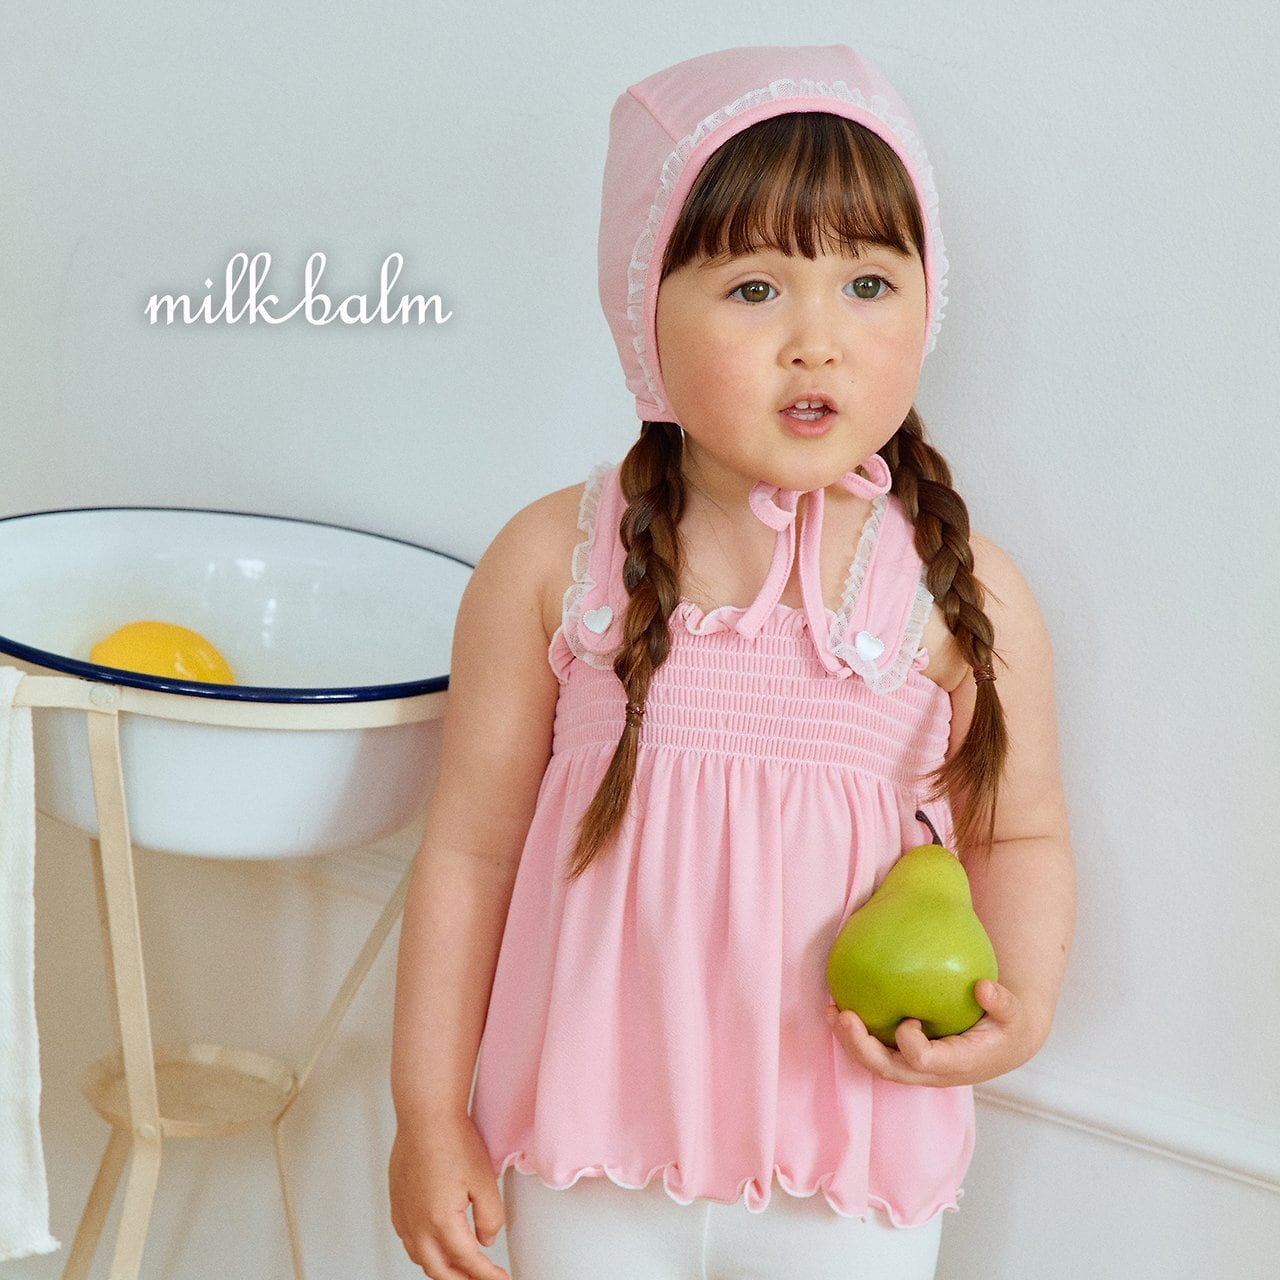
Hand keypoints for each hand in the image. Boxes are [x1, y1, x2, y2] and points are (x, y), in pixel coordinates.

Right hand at [389, 1113, 508, 1279]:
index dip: (486, 1275)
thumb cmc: (453, 1140)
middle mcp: (416, 1225)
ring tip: (461, 1267)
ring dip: (442, 1267)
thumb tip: (485, 1241)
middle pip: (439, 1270)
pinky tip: (435, 1243)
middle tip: (481, 1278)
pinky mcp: (397, 1203)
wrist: (426, 1116)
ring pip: (420, 1257)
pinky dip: (424, 1250)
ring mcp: (403, 1215)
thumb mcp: (485, 1182)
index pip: (467, 1262)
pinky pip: (408, 1239)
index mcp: (440, 1222)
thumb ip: (490, 1218)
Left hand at [825, 980, 1043, 1087]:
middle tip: (842, 1016)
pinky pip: (875, 1050)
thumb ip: (1002, 1003)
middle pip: (888, 1069)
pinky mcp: (905, 1057)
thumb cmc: (1006, 1026)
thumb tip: (984, 987)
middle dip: (862, 1046)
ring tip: (830, 1010)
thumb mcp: (1014, 1015)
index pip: (924, 1061)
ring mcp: (915, 1068)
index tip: (909, 1018)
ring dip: (850, 1041)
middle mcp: (930, 1072)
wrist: (1002, 1044)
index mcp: (956, 1064)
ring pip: (875, 1063)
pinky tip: (839, 1005)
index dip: (910, 1042)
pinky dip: (855, 1033)